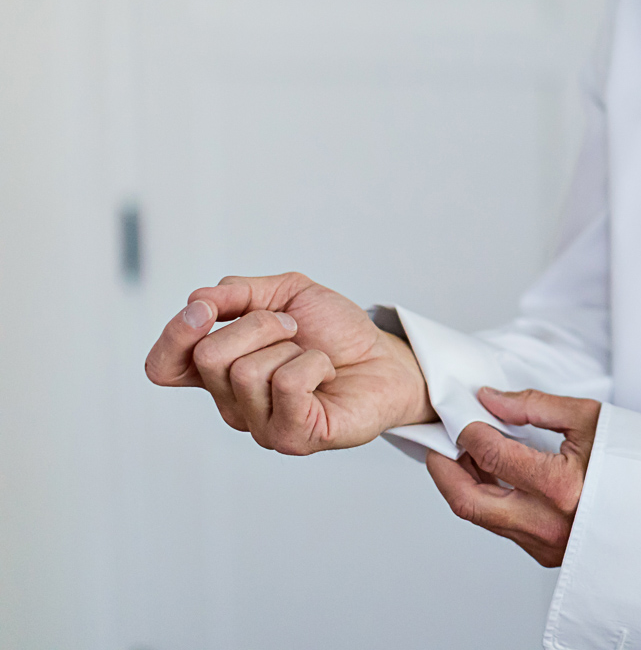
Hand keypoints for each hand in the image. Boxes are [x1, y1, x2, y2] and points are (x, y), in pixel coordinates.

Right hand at [144, 272, 435, 453]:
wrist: (387, 358)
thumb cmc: (336, 333)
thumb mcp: (288, 294)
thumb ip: (238, 292)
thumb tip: (197, 300)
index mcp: (221, 370)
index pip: (164, 366)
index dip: (174, 335)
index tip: (205, 310)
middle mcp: (232, 403)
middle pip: (209, 356)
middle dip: (259, 325)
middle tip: (294, 329)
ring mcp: (259, 425)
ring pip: (246, 370)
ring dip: (291, 346)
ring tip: (313, 355)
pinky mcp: (292, 438)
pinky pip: (286, 385)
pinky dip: (314, 363)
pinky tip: (325, 372)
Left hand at [426, 387, 600, 567]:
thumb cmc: (631, 460)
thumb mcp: (590, 419)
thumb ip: (534, 407)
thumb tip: (491, 400)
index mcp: (560, 487)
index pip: (493, 456)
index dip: (470, 431)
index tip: (465, 414)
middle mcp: (547, 523)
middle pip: (469, 501)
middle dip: (444, 470)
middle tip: (437, 444)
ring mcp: (544, 544)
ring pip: (482, 517)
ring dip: (465, 484)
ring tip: (466, 454)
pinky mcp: (544, 553)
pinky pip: (502, 526)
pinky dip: (488, 499)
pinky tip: (491, 475)